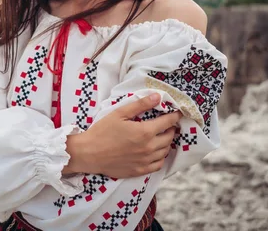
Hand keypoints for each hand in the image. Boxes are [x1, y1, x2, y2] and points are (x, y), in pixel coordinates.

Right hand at [64, 94, 181, 177]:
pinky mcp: (140, 171)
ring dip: (167, 142)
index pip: (168, 122)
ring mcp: (145, 161)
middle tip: (168, 123)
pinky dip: (161, 157)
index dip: (175, 116)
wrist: (89, 153)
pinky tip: (156, 152)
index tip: (178, 112)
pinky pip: (158, 165)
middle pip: (169, 137)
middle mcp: (149, 148)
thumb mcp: (120, 113)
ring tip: (162, 136)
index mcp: (145, 132)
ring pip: (165, 151)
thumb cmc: (102, 131)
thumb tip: (157, 97)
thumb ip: (140, 105)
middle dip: (171, 128)